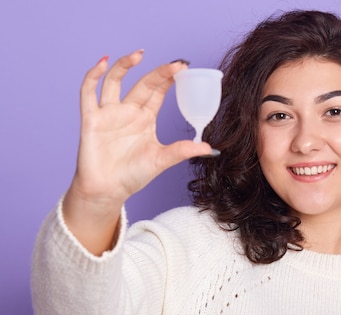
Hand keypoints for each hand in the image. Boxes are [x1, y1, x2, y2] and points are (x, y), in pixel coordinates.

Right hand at [63, 51, 214, 253]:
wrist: (108, 191)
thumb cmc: (132, 176)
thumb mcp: (162, 160)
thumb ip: (183, 151)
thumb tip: (210, 148)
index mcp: (145, 119)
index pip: (158, 92)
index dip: (169, 79)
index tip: (183, 68)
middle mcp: (127, 111)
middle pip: (143, 84)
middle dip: (158, 73)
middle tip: (175, 64)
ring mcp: (108, 113)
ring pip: (114, 81)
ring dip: (124, 65)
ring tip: (138, 54)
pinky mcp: (91, 118)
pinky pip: (88, 92)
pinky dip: (93, 76)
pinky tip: (102, 64)